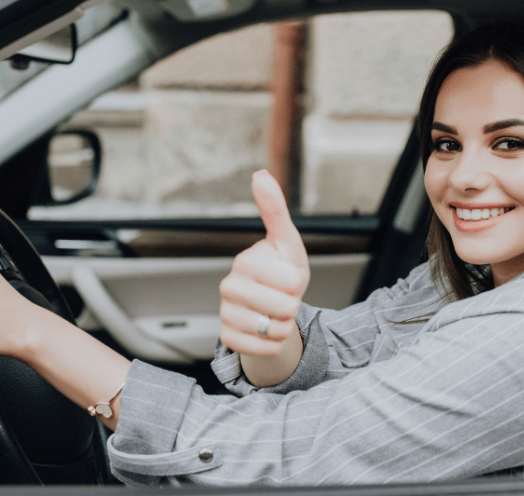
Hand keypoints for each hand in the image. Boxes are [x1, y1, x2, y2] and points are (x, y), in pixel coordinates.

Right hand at [218, 170, 309, 356]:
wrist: (272, 308)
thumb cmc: (281, 271)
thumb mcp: (286, 241)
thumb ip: (275, 209)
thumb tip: (260, 174)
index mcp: (244, 261)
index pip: (288, 279)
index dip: (297, 282)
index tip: (290, 277)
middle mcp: (228, 286)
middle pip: (283, 307)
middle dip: (294, 306)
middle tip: (284, 298)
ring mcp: (225, 313)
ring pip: (274, 330)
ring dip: (285, 326)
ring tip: (276, 314)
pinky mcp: (227, 338)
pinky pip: (263, 349)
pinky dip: (274, 346)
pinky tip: (267, 331)